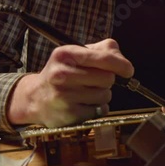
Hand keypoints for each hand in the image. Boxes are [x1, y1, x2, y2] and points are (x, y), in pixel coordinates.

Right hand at [7, 39, 133, 127]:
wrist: (35, 97)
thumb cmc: (64, 72)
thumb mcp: (78, 54)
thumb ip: (104, 50)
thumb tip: (124, 62)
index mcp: (66, 54)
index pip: (104, 58)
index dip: (122, 65)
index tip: (128, 70)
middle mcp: (61, 74)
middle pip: (108, 78)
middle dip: (106, 80)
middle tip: (93, 81)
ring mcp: (63, 95)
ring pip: (105, 95)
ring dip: (102, 95)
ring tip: (86, 92)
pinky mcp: (68, 114)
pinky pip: (99, 111)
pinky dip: (97, 108)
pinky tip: (83, 104)